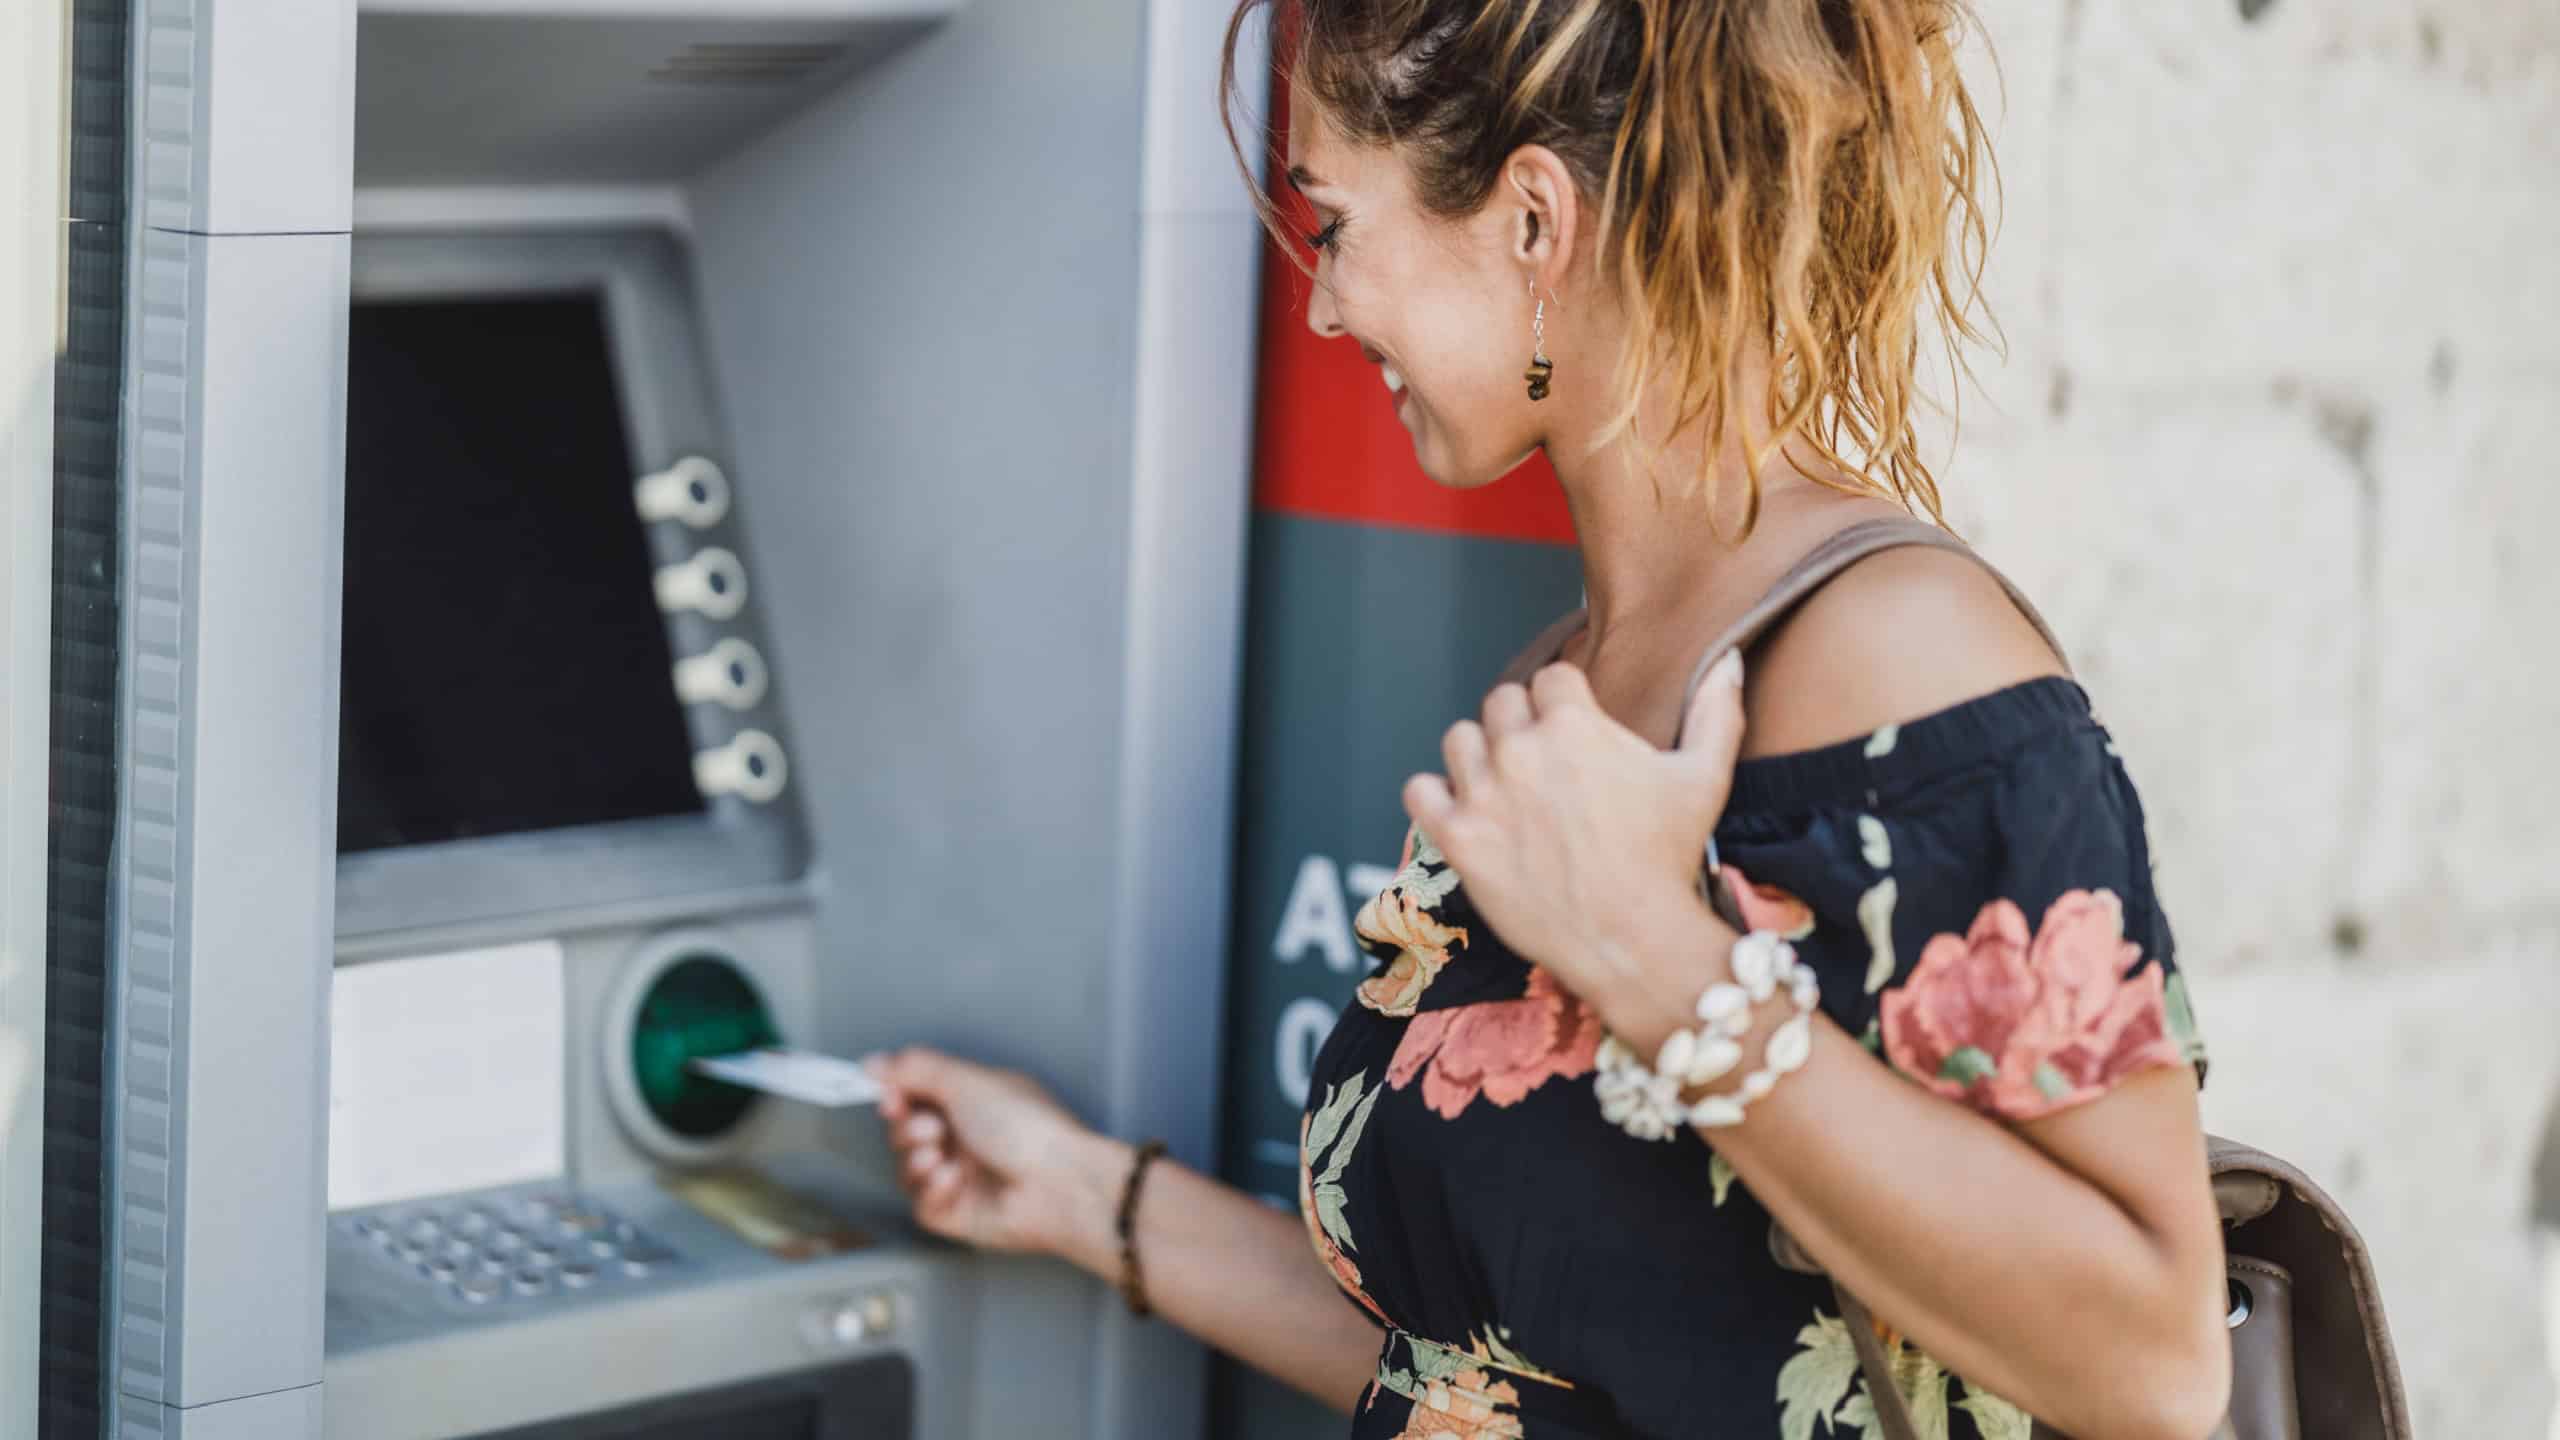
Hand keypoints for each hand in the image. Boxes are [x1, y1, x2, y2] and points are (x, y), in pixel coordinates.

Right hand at [866, 1047, 1125, 1266]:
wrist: (1058, 1182)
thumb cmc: (1030, 1128)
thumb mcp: (967, 1080)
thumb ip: (916, 1068)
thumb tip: (877, 1062)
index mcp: (971, 1100)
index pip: (916, 1094)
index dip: (895, 1094)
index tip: (888, 1095)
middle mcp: (965, 1136)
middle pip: (904, 1131)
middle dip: (908, 1127)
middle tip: (932, 1128)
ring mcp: (961, 1175)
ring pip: (907, 1168)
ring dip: (917, 1158)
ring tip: (943, 1154)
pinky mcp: (957, 1212)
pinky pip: (920, 1203)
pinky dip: (932, 1189)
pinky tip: (955, 1179)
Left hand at [1401, 652, 1748, 1033]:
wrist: (1630, 940)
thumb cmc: (1668, 860)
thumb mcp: (1705, 778)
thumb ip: (1715, 711)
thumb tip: (1728, 659)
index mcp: (1573, 725)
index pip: (1551, 676)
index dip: (1565, 700)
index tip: (1574, 726)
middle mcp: (1520, 750)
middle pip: (1501, 701)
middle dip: (1522, 723)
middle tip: (1543, 763)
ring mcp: (1483, 794)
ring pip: (1460, 739)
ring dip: (1479, 755)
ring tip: (1506, 786)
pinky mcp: (1458, 838)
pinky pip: (1419, 789)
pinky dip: (1436, 796)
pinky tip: (1464, 812)